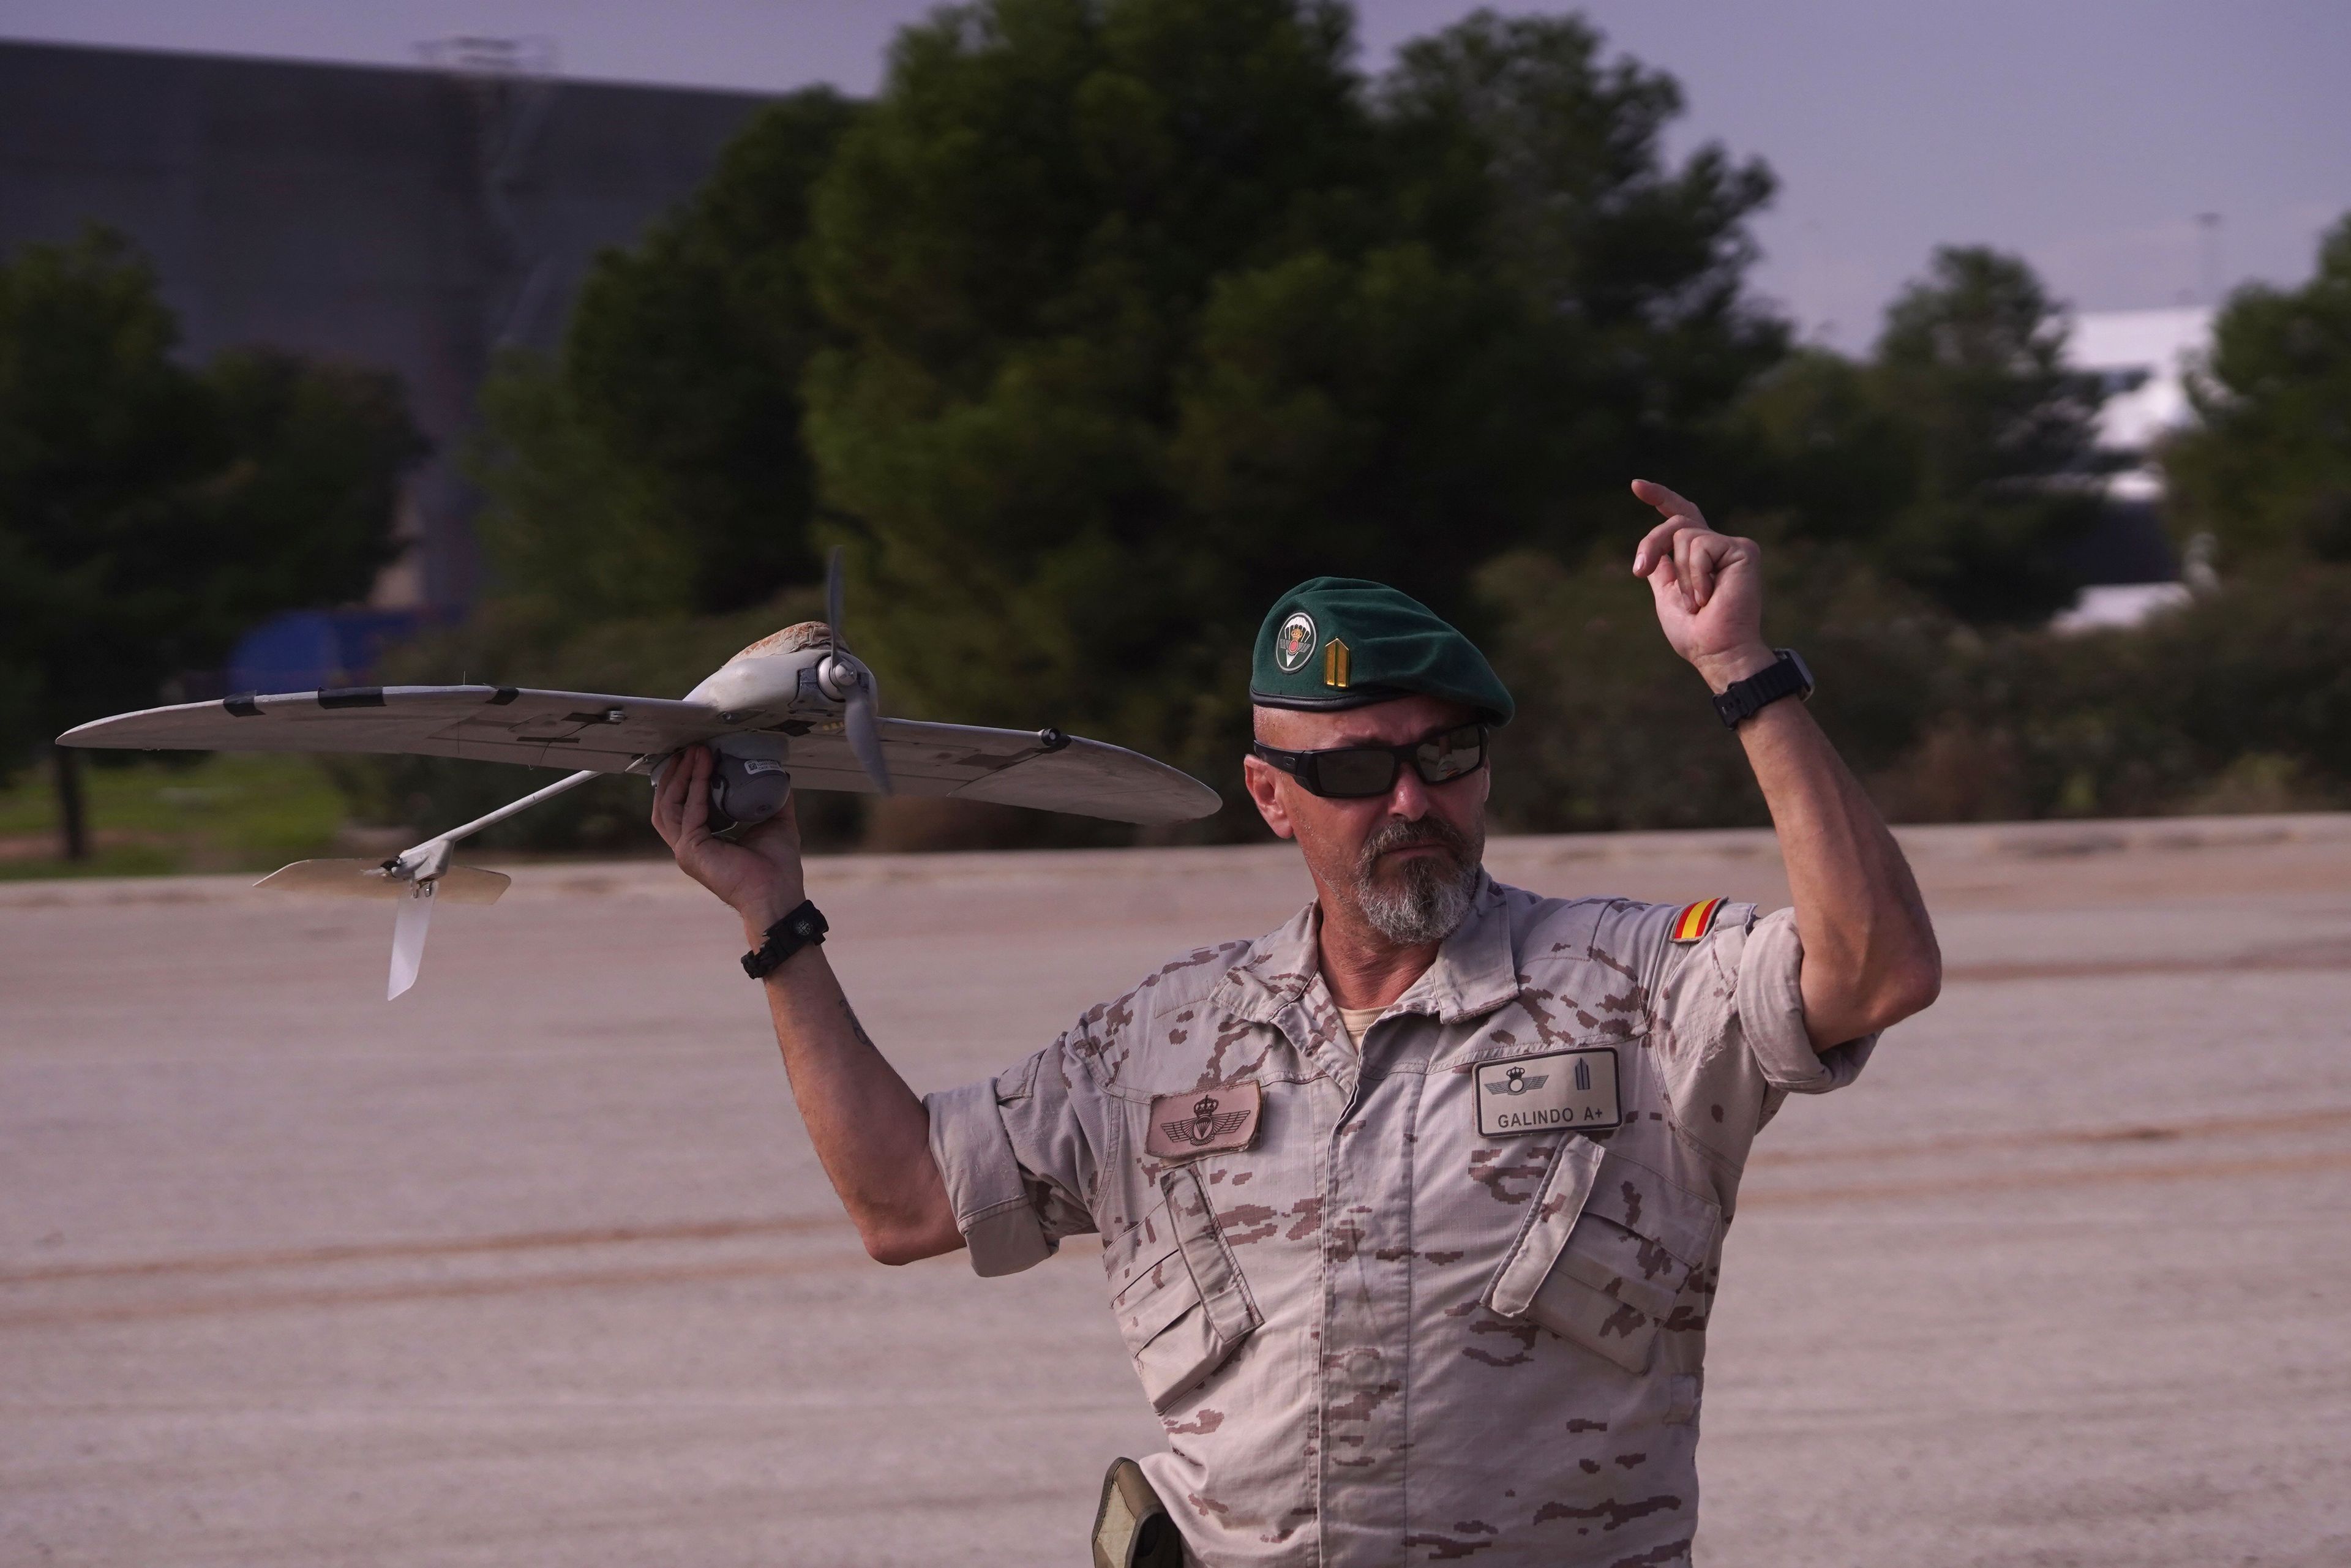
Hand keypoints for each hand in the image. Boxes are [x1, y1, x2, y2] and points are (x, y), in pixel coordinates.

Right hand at [651, 745, 807, 934]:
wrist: (778, 895)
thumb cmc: (777, 869)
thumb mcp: (776, 822)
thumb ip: (774, 799)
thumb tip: (779, 775)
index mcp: (703, 842)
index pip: (682, 806)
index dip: (686, 780)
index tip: (697, 756)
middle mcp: (688, 846)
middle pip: (668, 802)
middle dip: (676, 773)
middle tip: (688, 749)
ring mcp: (686, 850)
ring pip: (670, 804)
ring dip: (681, 775)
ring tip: (693, 753)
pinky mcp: (691, 850)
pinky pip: (690, 810)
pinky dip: (696, 786)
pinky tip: (704, 767)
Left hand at [1629, 479, 1773, 692]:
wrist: (1715, 650)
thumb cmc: (1693, 632)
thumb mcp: (1666, 594)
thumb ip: (1662, 567)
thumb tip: (1652, 549)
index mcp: (1698, 556)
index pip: (1680, 517)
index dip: (1660, 498)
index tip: (1635, 485)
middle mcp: (1717, 546)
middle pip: (1676, 521)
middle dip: (1652, 543)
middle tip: (1639, 570)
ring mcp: (1731, 546)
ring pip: (1684, 535)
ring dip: (1680, 574)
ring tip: (1698, 600)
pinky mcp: (1742, 549)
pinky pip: (1699, 546)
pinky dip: (1695, 575)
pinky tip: (1710, 597)